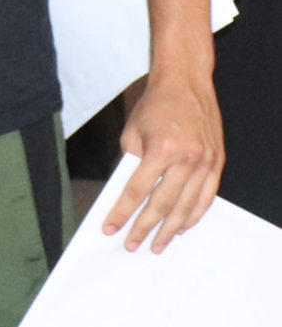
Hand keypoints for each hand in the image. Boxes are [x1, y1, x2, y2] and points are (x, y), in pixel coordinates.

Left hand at [102, 72, 223, 252]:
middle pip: (162, 204)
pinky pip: (206, 196)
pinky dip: (194, 215)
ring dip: (170, 229)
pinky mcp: (217, 161)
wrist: (186, 81)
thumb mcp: (132, 133)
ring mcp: (205, 161)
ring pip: (187, 206)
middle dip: (144, 228)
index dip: (122, 212)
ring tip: (157, 244)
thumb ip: (131, 165)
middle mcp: (186, 158)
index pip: (137, 191)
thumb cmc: (156, 104)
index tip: (110, 228)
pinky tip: (182, 227)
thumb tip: (127, 196)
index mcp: (161, 149)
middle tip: (132, 244)